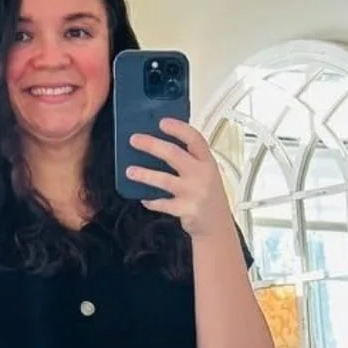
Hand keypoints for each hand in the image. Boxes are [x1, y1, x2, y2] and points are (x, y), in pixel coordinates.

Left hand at [126, 118, 233, 241]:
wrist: (217, 225)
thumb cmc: (208, 196)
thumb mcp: (206, 172)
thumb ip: (190, 159)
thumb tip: (160, 145)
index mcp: (207, 161)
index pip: (195, 139)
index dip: (178, 128)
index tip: (162, 122)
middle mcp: (202, 175)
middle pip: (174, 154)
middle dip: (151, 145)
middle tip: (134, 140)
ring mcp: (194, 193)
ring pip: (164, 180)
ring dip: (144, 174)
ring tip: (129, 171)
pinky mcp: (186, 210)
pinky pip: (162, 203)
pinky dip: (150, 200)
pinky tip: (143, 197)